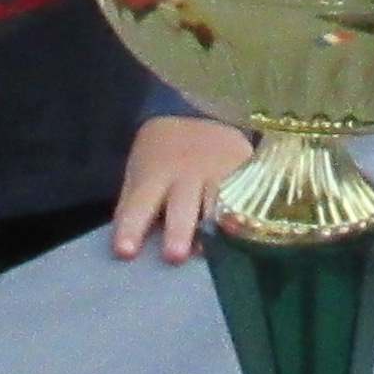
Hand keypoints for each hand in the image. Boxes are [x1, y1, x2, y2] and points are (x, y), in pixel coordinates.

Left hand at [111, 113, 252, 261]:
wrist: (195, 116)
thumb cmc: (162, 160)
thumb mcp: (141, 176)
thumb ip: (133, 210)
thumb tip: (126, 253)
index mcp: (154, 174)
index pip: (139, 204)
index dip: (132, 227)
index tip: (124, 251)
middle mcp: (187, 172)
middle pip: (182, 206)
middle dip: (179, 230)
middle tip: (175, 256)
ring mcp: (219, 169)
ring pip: (220, 202)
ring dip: (219, 225)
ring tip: (222, 241)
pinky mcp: (247, 169)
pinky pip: (248, 196)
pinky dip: (246, 213)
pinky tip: (246, 229)